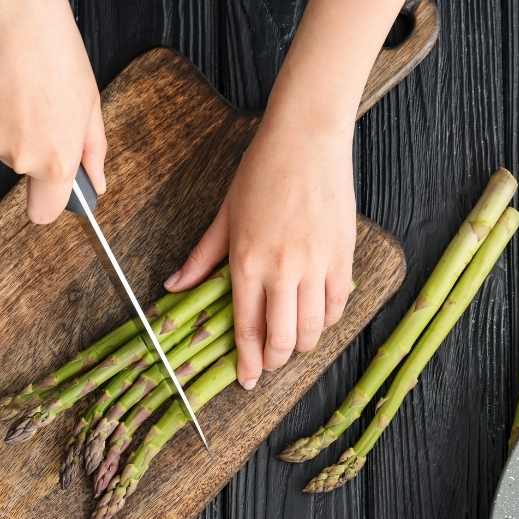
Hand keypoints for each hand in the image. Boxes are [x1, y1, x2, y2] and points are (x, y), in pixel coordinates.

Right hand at [0, 0, 105, 222]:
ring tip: (21, 86)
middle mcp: (20, 159)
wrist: (15, 18)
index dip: (49, 201)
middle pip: (25, 166)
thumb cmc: (57, 55)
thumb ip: (93, 152)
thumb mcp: (90, 105)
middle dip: (35, 142)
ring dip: (11, 121)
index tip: (54, 189)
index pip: (44, 212)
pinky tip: (0, 80)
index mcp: (56, 161)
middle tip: (43, 103)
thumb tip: (96, 182)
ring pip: (2, 141)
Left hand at [165, 122, 355, 388]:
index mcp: (248, 262)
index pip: (247, 329)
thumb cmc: (261, 172)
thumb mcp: (224, 215)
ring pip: (313, 329)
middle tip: (268, 364)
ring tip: (292, 343)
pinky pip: (338, 304)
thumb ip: (203, 258)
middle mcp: (284, 270)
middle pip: (282, 339)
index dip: (246, 362)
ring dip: (301, 345)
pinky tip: (316, 318)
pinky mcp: (343, 256)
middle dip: (273, 361)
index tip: (245, 379)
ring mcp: (317, 265)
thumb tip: (174, 287)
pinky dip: (327, 320)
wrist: (307, 139)